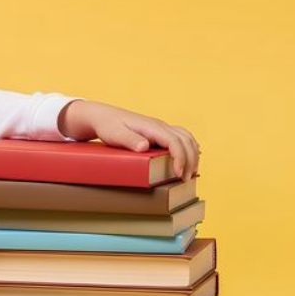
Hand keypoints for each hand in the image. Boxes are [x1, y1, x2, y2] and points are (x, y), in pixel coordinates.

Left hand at [58, 100, 200, 181]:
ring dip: (192, 154)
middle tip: (185, 179)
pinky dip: (189, 148)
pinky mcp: (159, 132)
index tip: (178, 174)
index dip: (180, 158)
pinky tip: (188, 159)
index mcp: (151, 127)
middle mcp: (160, 126)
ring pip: (187, 138)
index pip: (175, 141)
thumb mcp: (114, 134)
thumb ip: (129, 139)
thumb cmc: (108, 126)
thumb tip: (144, 146)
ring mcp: (161, 128)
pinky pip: (181, 137)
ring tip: (190, 172)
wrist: (102, 116)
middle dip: (190, 160)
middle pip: (186, 140)